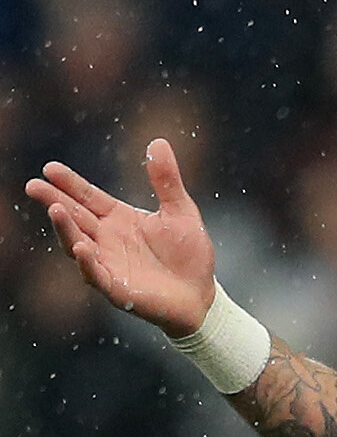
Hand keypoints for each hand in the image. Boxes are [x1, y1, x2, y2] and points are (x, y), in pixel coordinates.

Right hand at [27, 139, 219, 336]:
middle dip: (53, 200)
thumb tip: (158, 141)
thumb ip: (166, 180)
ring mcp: (108, 263)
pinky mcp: (117, 288)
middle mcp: (107, 239)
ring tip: (56, 209)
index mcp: (118, 218)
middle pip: (75, 216)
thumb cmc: (189, 254)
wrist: (202, 295)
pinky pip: (96, 274)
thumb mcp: (181, 211)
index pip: (87, 197)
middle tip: (34, 186)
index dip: (69, 183)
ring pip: (77, 243)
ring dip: (66, 228)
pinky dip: (87, 262)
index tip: (49, 168)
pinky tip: (81, 247)